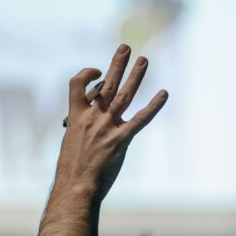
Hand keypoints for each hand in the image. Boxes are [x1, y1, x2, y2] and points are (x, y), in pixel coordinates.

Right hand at [56, 45, 167, 201]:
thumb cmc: (72, 171)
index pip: (77, 84)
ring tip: (144, 61)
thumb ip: (82, 129)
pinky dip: (154, 106)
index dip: (87, 74)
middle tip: (126, 47)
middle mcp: (92, 118)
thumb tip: (89, 124)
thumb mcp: (71, 143)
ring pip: (123, 95)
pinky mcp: (121, 140)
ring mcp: (107, 128)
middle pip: (105, 84)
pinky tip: (164, 94)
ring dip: (136, 76)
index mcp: (76, 117)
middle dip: (116, 64)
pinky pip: (140, 119)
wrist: (76, 187)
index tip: (98, 73)